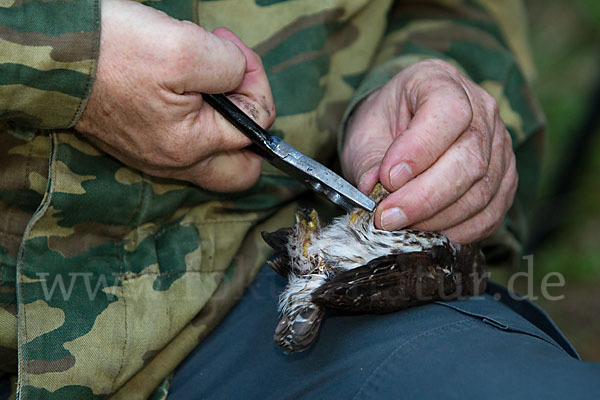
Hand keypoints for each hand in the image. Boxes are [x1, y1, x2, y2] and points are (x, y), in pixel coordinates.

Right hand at [75, 0, 274, 191]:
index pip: (257, 129)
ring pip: (216, 151)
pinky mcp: (144, 143)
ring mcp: (159, 156)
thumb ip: (232, 70)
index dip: (256, 85)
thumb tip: (244, 79)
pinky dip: (197, 110)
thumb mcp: (185, 50)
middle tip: (233, 83)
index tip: (235, 56)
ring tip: (203, 71)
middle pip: (242, 166)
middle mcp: (177, 162)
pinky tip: (182, 81)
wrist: (52, 56)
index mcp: (191, 147)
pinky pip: (188, 139)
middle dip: (249, 121)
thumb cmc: (113, 52)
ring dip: (223, 109)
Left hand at [342, 59, 516, 243]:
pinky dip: (458, 230)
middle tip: (386, 218)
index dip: (419, 150)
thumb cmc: (384, 125)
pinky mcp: (504, 178)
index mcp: (441, 81)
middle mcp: (481, 109)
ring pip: (482, 191)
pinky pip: (491, 213)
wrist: (402, 127)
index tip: (387, 178)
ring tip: (401, 228)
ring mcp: (499, 144)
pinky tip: (428, 234)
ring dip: (437, 219)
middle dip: (424, 198)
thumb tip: (374, 193)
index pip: (448, 113)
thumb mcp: (365, 134)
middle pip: (469, 160)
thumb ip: (369, 163)